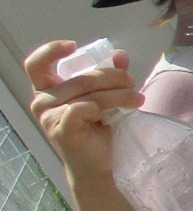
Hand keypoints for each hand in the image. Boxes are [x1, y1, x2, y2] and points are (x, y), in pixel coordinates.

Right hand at [25, 40, 142, 183]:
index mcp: (48, 90)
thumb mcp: (104, 96)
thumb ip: (109, 74)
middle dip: (113, 77)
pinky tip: (114, 117)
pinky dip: (104, 109)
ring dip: (119, 93)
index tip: (73, 46)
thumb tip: (119, 55)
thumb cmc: (99, 128)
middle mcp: (42, 101)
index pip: (36, 64)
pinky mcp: (61, 129)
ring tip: (137, 99)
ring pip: (89, 93)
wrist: (100, 163)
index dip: (51, 50)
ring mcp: (49, 117)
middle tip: (132, 82)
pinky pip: (84, 107)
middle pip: (81, 77)